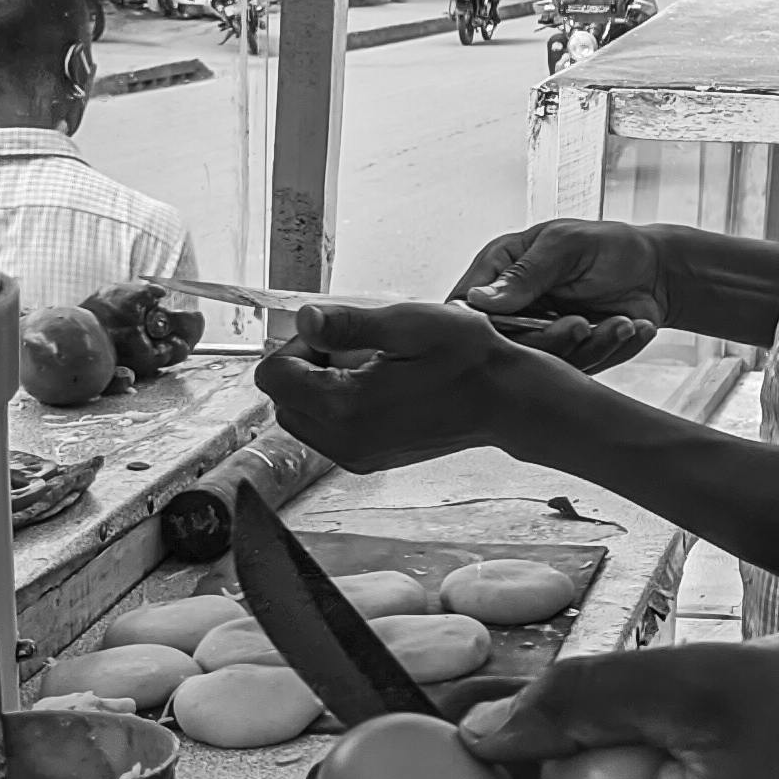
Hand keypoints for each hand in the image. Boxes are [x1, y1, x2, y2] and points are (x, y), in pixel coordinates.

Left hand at [253, 298, 528, 469]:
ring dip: (320, 387)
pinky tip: (379, 387)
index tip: (334, 334)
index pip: (273, 377)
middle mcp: (344, 441)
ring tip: (369, 366)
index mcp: (346, 406)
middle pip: (283, 400)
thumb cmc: (468, 360)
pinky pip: (328, 432)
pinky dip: (338, 406)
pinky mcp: (368, 460)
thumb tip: (304, 318)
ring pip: (302, 418)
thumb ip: (348, 323)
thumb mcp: (409, 324)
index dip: (297, 345)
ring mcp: (356, 456)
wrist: (505, 400)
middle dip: (305, 368)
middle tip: (353, 347)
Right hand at [449, 220, 668, 370]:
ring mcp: (541, 335)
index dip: (482, 325)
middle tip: (581, 324)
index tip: (519, 325)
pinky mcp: (570, 357)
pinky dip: (610, 350)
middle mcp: (515, 307)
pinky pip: (580, 371)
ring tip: (619, 323)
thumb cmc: (611, 246)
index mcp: (501, 269)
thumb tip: (479, 300)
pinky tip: (630, 326)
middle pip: (505, 345)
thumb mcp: (567, 245)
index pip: (466, 307)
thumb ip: (526, 273)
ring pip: (543, 365)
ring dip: (589, 346)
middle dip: (549, 340)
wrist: (659, 271)